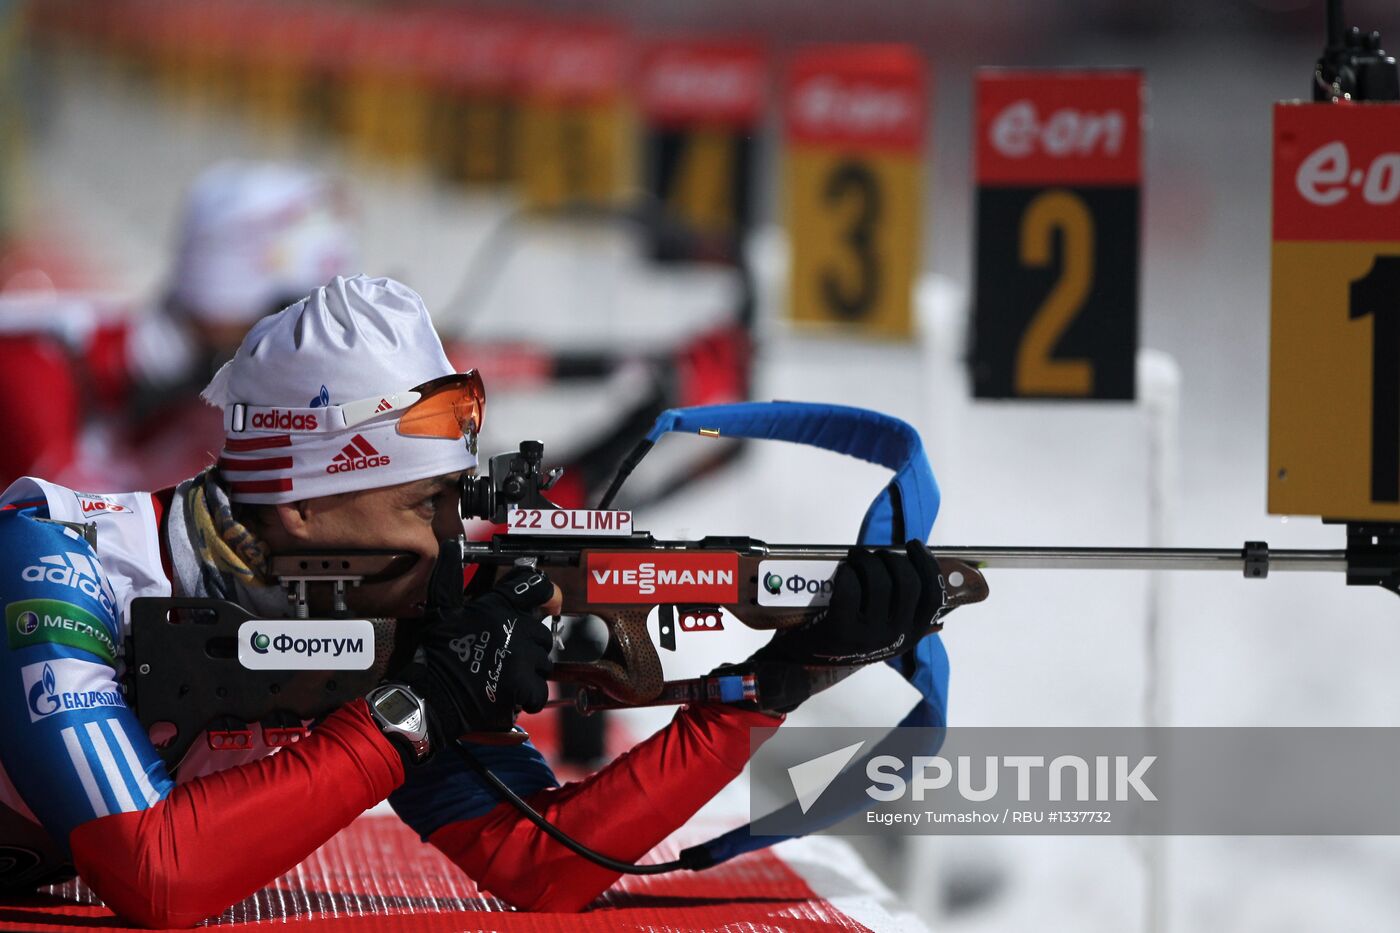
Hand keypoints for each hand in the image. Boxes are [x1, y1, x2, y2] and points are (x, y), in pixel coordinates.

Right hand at [398, 540, 555, 742]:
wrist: (430, 697)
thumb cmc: (436, 654)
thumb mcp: (441, 610)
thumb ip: (450, 577)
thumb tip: (450, 546)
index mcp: (497, 607)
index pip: (537, 587)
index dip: (548, 594)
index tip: (549, 604)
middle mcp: (514, 629)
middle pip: (541, 634)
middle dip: (528, 646)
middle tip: (504, 657)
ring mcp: (520, 658)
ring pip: (542, 664)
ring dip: (528, 673)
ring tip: (502, 677)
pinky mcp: (522, 686)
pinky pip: (539, 691)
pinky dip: (527, 697)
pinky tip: (508, 695)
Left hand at [754, 541, 945, 667]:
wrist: (805, 664)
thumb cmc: (849, 641)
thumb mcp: (885, 634)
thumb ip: (903, 611)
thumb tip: (918, 569)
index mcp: (912, 635)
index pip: (933, 595)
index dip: (927, 564)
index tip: (913, 545)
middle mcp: (895, 636)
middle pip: (908, 583)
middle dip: (891, 559)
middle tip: (875, 554)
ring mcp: (869, 635)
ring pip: (879, 581)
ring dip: (866, 560)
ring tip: (856, 557)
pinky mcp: (841, 630)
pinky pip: (850, 588)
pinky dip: (847, 572)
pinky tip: (843, 570)